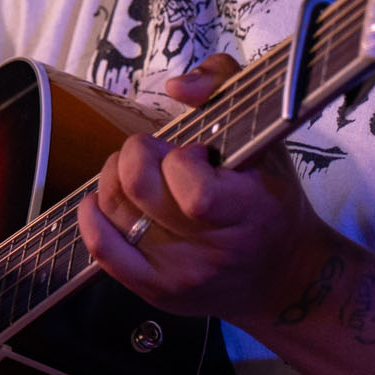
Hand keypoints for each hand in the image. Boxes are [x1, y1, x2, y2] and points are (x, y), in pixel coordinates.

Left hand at [77, 54, 329, 327]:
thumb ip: (225, 85)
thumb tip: (176, 86)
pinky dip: (92, 217)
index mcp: (247, 211)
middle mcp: (211, 249)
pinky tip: (101, 201)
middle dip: (138, 155)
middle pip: (140, 190)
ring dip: (115, 176)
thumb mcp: (267, 135)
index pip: (195, 192)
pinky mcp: (155, 289)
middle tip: (159, 155)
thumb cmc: (271, 200)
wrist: (283, 278)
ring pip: (115, 210)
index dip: (183, 160)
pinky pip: (102, 251)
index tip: (197, 153)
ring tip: (140, 174)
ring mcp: (179, 272)